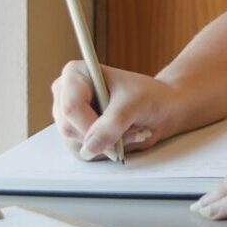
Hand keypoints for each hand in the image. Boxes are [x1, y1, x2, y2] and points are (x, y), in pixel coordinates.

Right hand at [51, 62, 193, 159]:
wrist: (162, 107)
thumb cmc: (150, 96)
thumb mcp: (135, 103)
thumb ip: (112, 123)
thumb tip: (90, 146)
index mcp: (76, 74)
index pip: (71, 107)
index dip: (90, 124)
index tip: (117, 130)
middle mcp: (65, 95)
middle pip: (69, 128)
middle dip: (103, 135)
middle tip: (131, 128)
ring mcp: (68, 117)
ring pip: (76, 144)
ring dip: (107, 144)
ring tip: (130, 130)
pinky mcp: (75, 135)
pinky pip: (83, 153)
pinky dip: (106, 150)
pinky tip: (122, 138)